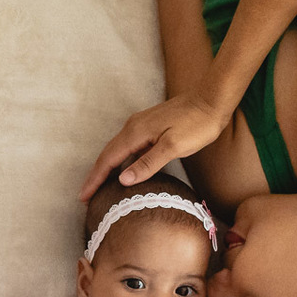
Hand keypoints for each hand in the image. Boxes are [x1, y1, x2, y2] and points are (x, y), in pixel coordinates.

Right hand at [79, 91, 229, 199]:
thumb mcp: (174, 146)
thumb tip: (123, 179)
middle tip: (85, 196)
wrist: (212, 100)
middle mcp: (133, 127)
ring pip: (117, 150)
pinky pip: (128, 146)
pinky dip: (120, 161)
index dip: (95, 180)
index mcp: (135, 132)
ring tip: (99, 187)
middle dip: (95, 176)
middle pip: (107, 154)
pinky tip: (124, 171)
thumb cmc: (197, 124)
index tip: (83, 196)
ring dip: (106, 168)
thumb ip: (148, 163)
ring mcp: (141, 125)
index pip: (108, 160)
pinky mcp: (150, 126)